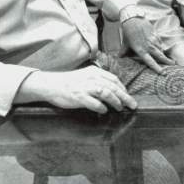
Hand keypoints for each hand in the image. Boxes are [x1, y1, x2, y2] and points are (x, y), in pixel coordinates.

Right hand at [16, 66, 137, 113]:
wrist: (50, 85)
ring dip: (116, 102)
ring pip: (107, 94)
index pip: (114, 79)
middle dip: (125, 97)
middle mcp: (91, 78)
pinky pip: (95, 103)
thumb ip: (97, 81)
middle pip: (113, 87)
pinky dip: (101, 108)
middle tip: (132, 105)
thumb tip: (113, 90)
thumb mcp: (84, 76)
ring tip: (119, 108)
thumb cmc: (68, 82)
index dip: (123, 88)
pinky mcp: (79, 97)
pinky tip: (104, 111)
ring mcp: (85, 87)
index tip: (127, 96)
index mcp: (94, 72)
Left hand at [122, 18, 174, 73]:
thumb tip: (119, 57)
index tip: (163, 73)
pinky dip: (160, 47)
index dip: (157, 68)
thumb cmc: (128, 32)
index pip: (151, 62)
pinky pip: (159, 43)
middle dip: (167, 62)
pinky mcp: (155, 35)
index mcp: (141, 51)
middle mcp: (149, 46)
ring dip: (164, 54)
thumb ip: (123, 52)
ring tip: (167, 59)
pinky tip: (159, 48)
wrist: (133, 19)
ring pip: (161, 50)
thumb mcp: (125, 43)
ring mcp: (153, 40)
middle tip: (173, 65)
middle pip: (161, 56)